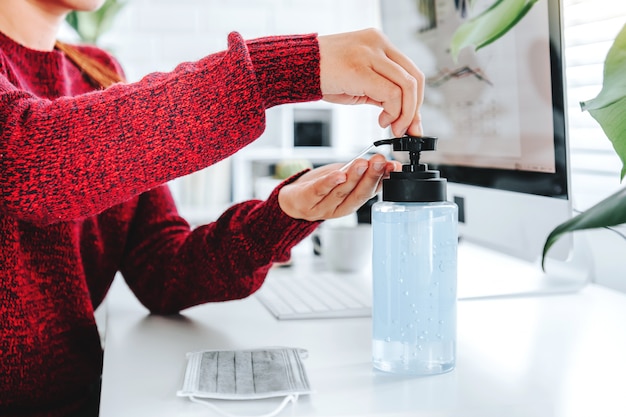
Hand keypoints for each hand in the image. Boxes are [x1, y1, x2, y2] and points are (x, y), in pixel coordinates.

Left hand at [278, 153, 400, 220]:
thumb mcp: (345, 179)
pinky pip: (320, 191)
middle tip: (380, 162)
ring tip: (363, 163)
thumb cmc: (320, 188)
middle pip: (358, 193)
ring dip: (354, 177)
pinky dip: (330, 183)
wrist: (291, 200)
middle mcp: (339, 208)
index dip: (383, 179)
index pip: (370, 192)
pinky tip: (339, 174)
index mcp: (352, 203)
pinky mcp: (306, 202)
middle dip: (371, 177)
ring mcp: (323, 207)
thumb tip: (388, 164)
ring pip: (341, 192)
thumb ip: (363, 173)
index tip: (393, 166)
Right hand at [317, 28, 423, 136]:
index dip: (416, 100)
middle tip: (406, 129)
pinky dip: (393, 112)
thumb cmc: (322, 75)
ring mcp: (370, 54)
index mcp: (379, 43)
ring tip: (392, 127)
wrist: (294, 66)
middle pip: (415, 78)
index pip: (410, 71)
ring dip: (405, 114)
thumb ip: (380, 91)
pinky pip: (391, 94)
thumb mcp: (357, 80)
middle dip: (414, 109)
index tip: (412, 121)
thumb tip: (401, 114)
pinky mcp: (361, 69)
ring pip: (407, 86)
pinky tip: (382, 121)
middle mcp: (378, 43)